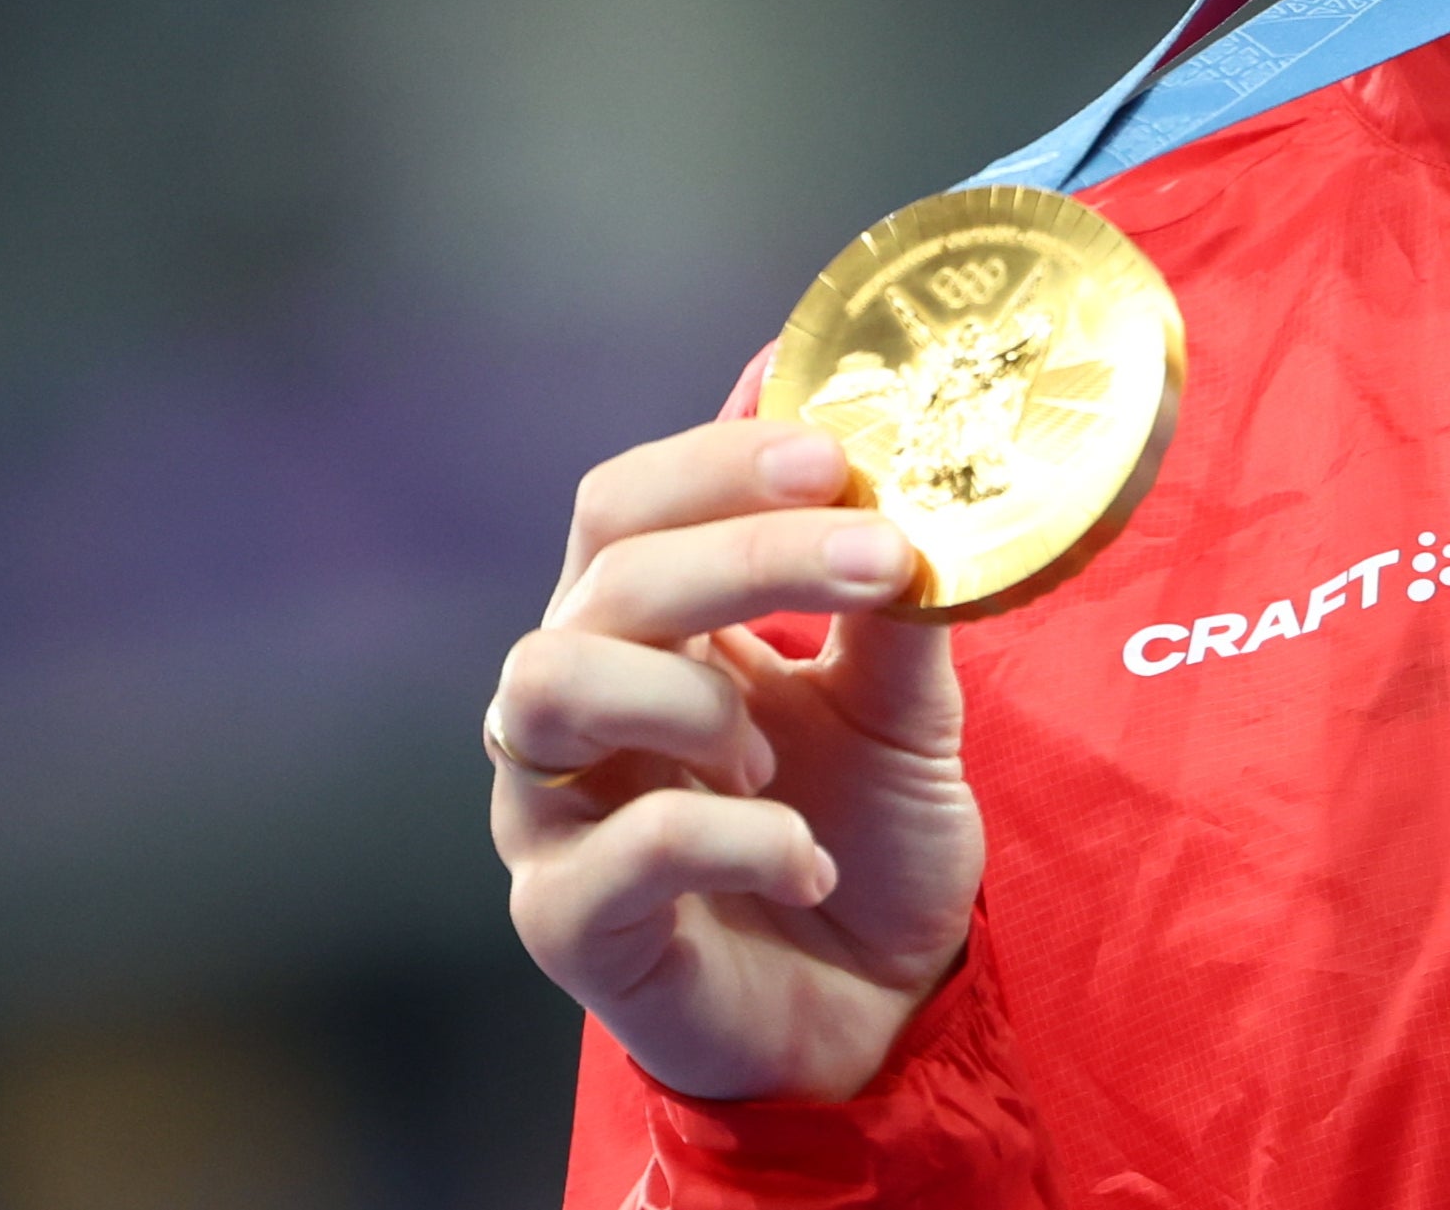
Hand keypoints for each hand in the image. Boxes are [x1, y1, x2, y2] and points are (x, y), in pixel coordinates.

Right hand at [490, 421, 986, 1100]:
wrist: (881, 1010)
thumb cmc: (865, 836)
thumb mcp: (901, 700)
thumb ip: (885, 588)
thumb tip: (886, 438)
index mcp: (642, 630)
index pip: (628, 504)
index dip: (717, 462)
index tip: (836, 454)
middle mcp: (573, 705)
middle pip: (604, 578)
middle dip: (743, 552)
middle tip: (876, 552)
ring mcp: (554, 812)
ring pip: (547, 685)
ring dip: (687, 690)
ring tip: (775, 748)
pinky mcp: (570, 922)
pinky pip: (620, 849)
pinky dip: (731, 837)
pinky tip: (808, 857)